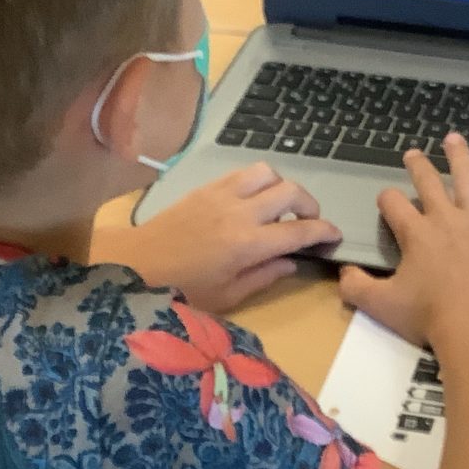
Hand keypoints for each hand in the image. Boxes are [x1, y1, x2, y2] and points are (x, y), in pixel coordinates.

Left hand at [96, 162, 340, 313]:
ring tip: (280, 207)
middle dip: (309, 205)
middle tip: (309, 222)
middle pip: (290, 192)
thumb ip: (264, 276)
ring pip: (267, 173)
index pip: (300, 231)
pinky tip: (252, 201)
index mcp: (248, 244)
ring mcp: (221, 195)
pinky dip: (257, 182)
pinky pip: (241, 173)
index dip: (324, 232)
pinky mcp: (205, 188)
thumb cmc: (180, 290)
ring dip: (282, 186)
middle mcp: (239, 212)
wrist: (134, 265)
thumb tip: (291, 261)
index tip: (334, 236)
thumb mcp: (227, 296)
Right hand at [338, 133, 468, 346]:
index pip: (393, 204)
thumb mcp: (380, 305)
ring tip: (453, 139)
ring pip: (467, 180)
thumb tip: (343, 272)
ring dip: (459, 157)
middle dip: (418, 166)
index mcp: (415, 234)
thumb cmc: (428, 316)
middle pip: (428, 183)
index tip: (386, 203)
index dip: (386, 200)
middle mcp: (445, 219)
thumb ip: (356, 287)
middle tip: (413, 154)